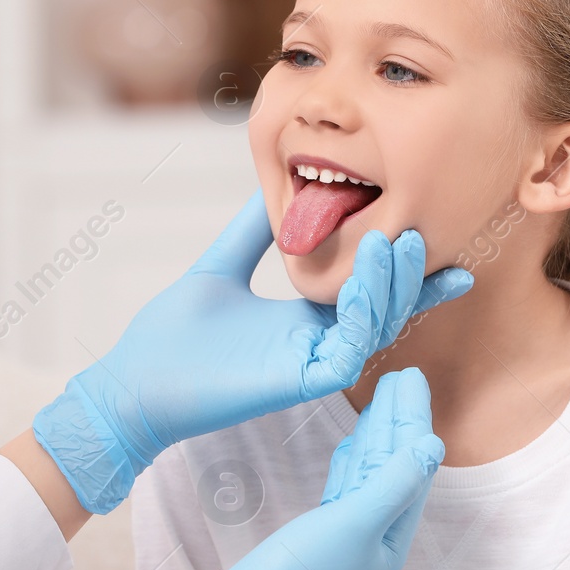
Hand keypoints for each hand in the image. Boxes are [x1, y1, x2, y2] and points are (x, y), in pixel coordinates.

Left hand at [33, 192, 470, 513]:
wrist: (133, 381)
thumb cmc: (171, 336)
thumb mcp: (221, 266)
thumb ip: (253, 231)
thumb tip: (272, 186)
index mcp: (305, 317)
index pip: (368, 290)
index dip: (404, 269)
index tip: (435, 237)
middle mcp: (317, 341)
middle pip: (384, 307)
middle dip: (409, 273)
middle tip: (422, 234)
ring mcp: (311, 364)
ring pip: (375, 328)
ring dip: (390, 286)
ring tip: (395, 242)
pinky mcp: (299, 383)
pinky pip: (348, 350)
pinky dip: (361, 313)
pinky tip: (362, 278)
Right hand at [180, 368, 443, 569]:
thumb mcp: (351, 524)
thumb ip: (391, 483)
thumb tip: (431, 446)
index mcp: (393, 537)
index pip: (410, 464)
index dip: (412, 418)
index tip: (412, 377)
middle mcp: (377, 536)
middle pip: (394, 464)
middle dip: (398, 419)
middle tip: (402, 374)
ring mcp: (349, 535)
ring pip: (371, 471)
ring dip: (378, 432)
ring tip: (383, 394)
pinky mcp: (321, 534)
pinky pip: (348, 485)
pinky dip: (354, 457)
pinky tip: (356, 441)